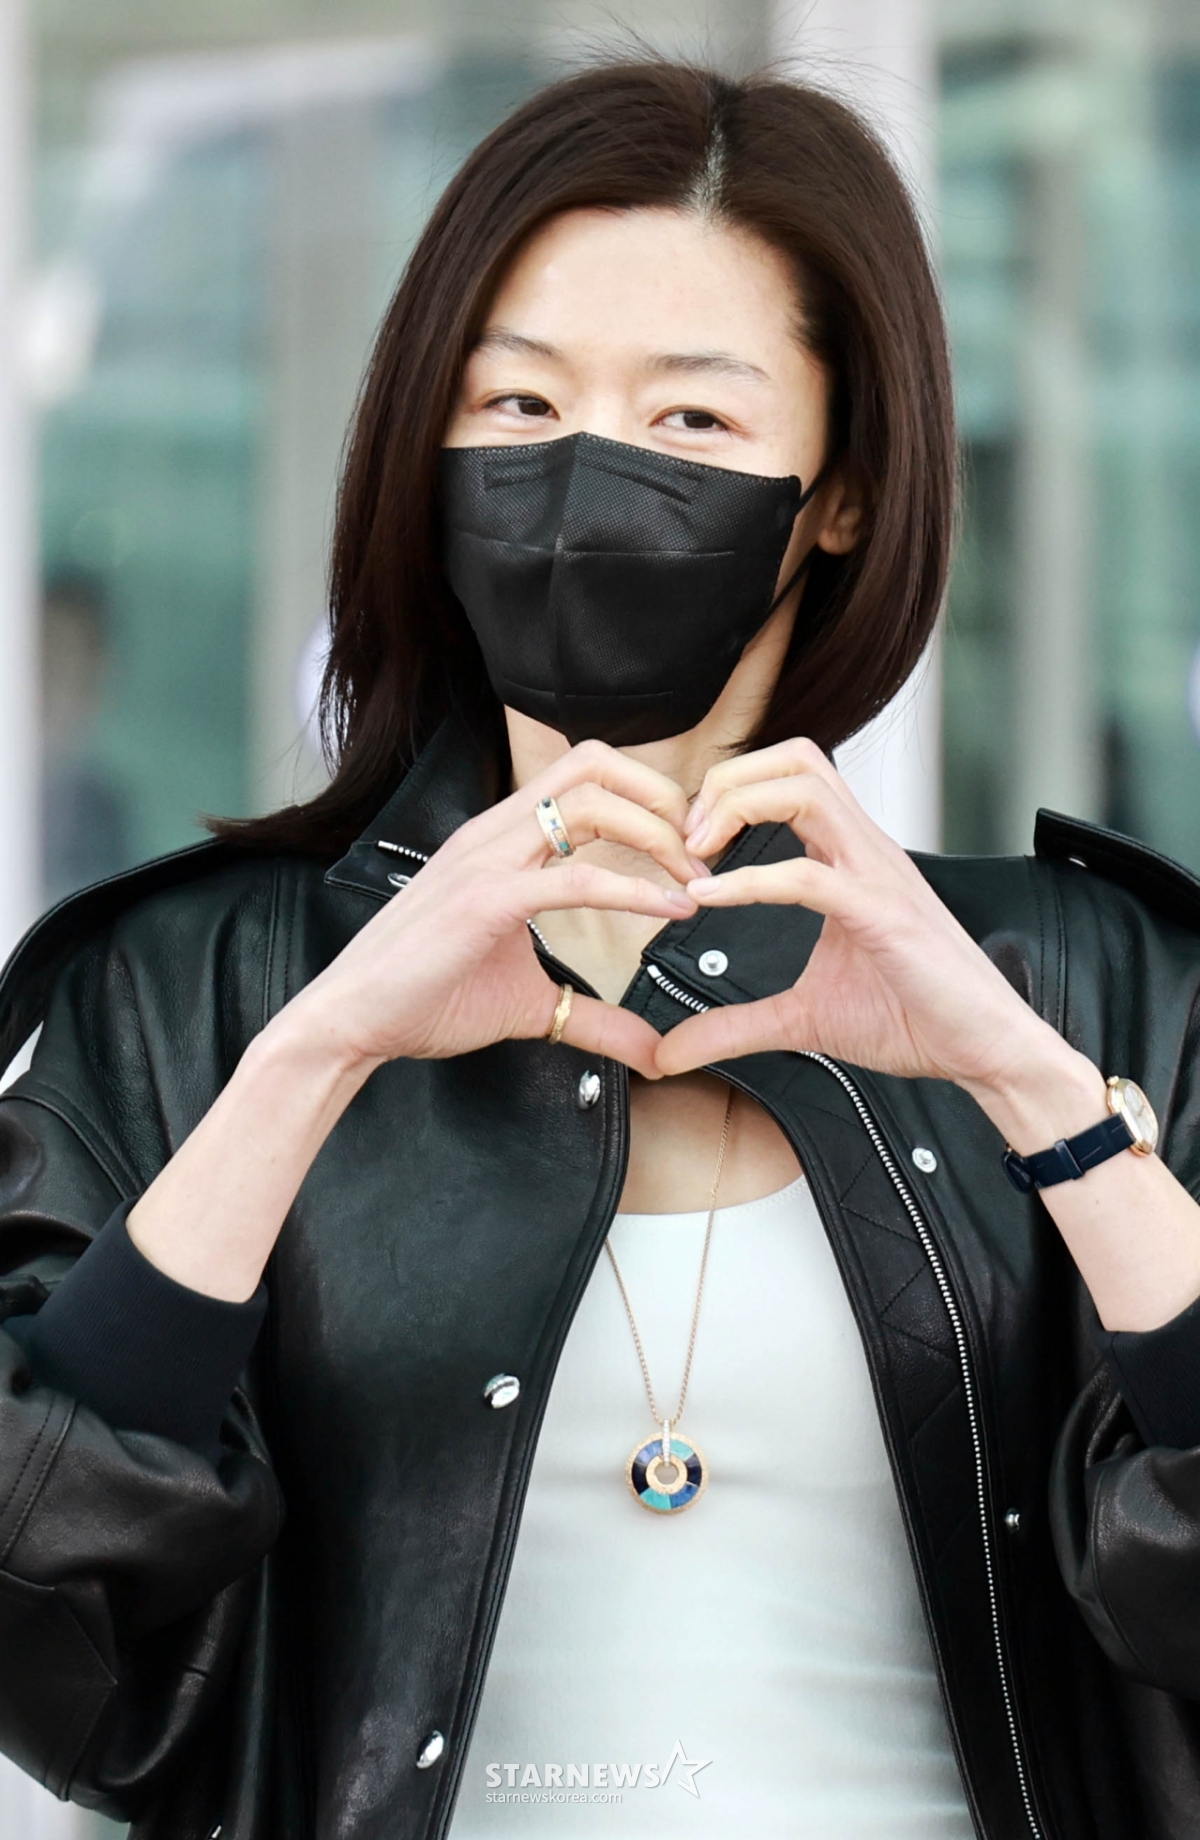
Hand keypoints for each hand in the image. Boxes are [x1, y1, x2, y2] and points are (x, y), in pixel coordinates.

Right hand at [283, 740, 698, 1080]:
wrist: (353, 1022)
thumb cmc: (425, 998)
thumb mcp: (530, 1003)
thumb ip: (594, 1017)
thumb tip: (652, 1049)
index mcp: (501, 838)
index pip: (586, 775)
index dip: (649, 797)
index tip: (689, 849)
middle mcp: (494, 833)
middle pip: (594, 764)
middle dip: (663, 798)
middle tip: (704, 852)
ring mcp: (486, 860)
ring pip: (590, 803)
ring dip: (658, 835)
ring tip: (696, 880)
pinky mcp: (484, 901)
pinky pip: (574, 878)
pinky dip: (634, 890)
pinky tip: (671, 910)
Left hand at [654, 737, 1063, 1095]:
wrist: (983, 1050)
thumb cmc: (913, 1018)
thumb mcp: (801, 1019)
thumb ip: (734, 1026)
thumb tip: (670, 1051)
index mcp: (849, 857)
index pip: (789, 776)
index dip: (728, 792)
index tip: (686, 847)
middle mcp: (864, 850)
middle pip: (795, 758)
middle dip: (728, 780)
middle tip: (686, 836)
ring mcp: (877, 875)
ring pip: (806, 788)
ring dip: (738, 807)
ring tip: (697, 853)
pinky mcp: (884, 914)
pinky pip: (809, 875)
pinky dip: (750, 879)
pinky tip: (710, 899)